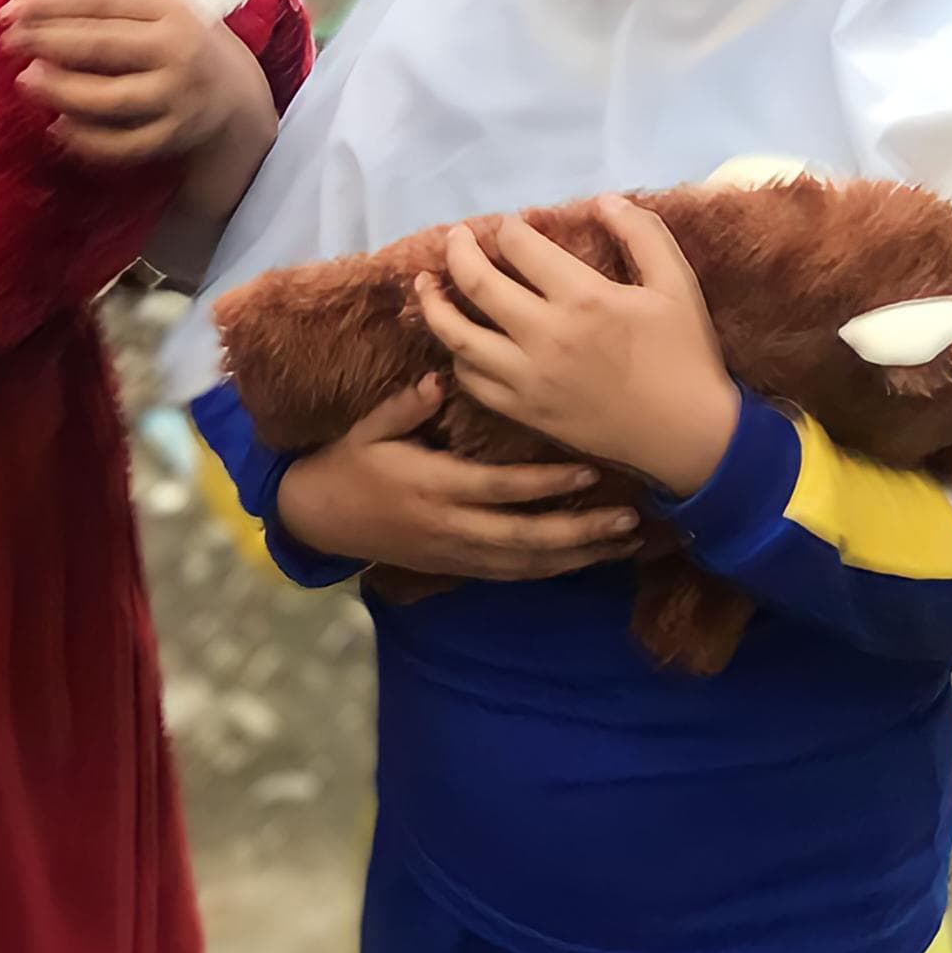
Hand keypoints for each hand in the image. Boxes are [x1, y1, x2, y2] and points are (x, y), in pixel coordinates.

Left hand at [0, 0, 275, 165]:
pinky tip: (56, 128)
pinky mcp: (173, 138)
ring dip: (61, 90)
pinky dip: (86, 140)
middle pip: (101, 46)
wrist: (237, 96)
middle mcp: (177, 51)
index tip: (10, 8)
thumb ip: (106, 4)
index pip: (100, 1)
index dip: (50, 3)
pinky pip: (123, 145)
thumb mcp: (156, 11)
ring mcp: (177, 99)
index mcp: (169, 8)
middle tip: (8, 41)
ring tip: (25, 80)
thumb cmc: (179, 42)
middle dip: (47, 42)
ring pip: (109, 99)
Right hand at [273, 377, 641, 579]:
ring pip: (529, 563)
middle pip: (527, 537)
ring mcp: (458, 553)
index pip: (500, 489)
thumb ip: (405, 406)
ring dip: (581, 556)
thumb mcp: (369, 428)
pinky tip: (589, 560)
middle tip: (630, 519)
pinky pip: (515, 574)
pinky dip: (555, 569)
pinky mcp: (459, 568)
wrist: (321, 519)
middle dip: (581, 531)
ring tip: (627, 543)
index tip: (588, 469)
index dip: (545, 484)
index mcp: (433, 486)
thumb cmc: (349, 463)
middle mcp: (453, 526)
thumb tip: (440, 377)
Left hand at [414, 199, 741, 499]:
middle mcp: (545, 336)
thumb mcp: (677, 284)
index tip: (511, 226)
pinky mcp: (526, 412)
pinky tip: (460, 340)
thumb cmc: (686, 356)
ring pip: (459, 337)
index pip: (521, 248)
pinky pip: (473, 381)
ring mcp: (529, 378)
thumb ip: (642, 234)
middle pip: (477, 284)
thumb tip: (603, 200)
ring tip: (426, 283)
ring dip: (435, 305)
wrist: (690, 437)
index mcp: (583, 298)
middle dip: (458, 251)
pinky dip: (458, 357)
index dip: (510, 229)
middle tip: (454, 237)